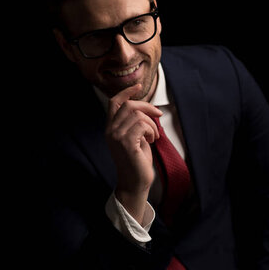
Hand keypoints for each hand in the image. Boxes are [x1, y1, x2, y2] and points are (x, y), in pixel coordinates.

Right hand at [105, 84, 161, 221]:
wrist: (135, 183)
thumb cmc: (138, 161)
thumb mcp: (135, 137)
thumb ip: (135, 122)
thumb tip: (146, 106)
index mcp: (110, 128)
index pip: (114, 102)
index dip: (126, 92)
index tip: (139, 86)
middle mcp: (110, 130)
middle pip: (129, 105)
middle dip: (147, 107)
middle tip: (158, 115)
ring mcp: (116, 136)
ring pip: (138, 114)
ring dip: (151, 123)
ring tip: (153, 135)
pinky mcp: (126, 143)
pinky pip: (142, 125)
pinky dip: (152, 131)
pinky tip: (152, 140)